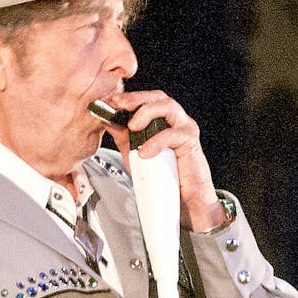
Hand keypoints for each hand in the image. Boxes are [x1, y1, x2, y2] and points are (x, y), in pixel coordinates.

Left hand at [99, 90, 224, 230]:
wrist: (183, 200)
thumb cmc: (164, 177)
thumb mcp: (135, 154)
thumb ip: (123, 136)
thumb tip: (107, 120)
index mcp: (163, 121)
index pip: (148, 100)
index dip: (130, 97)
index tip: (111, 101)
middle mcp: (176, 121)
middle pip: (159, 97)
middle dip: (137, 98)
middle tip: (119, 104)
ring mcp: (185, 130)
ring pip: (169, 107)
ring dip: (147, 113)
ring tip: (132, 127)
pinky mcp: (191, 143)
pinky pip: (174, 135)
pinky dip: (156, 141)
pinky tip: (144, 152)